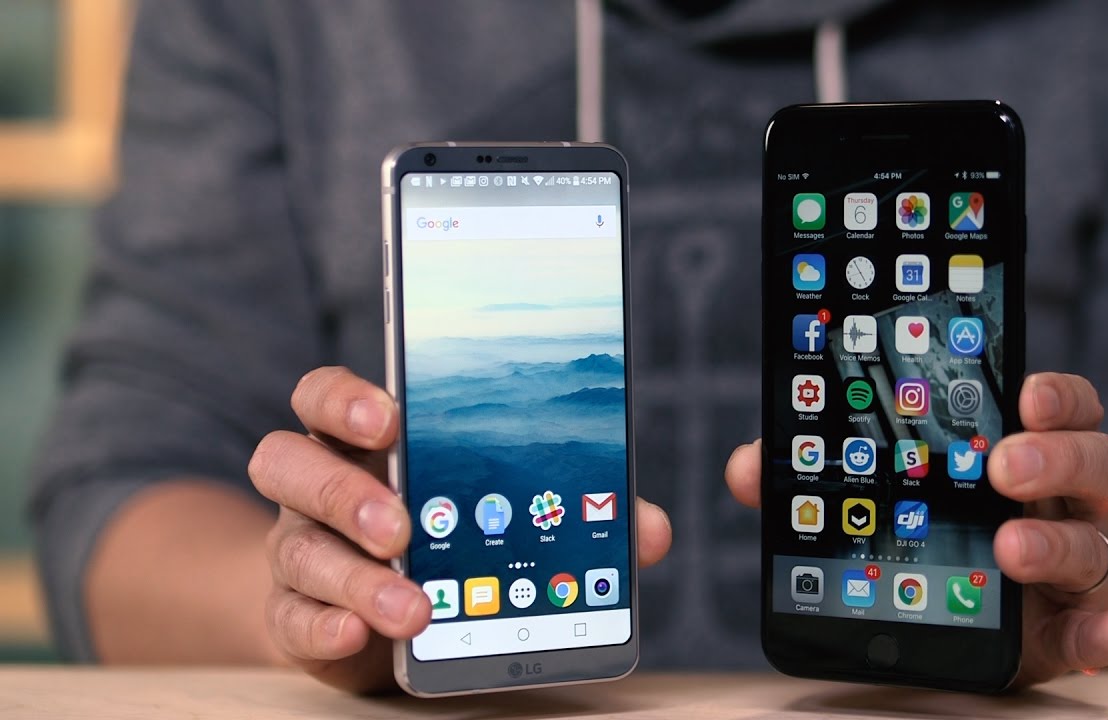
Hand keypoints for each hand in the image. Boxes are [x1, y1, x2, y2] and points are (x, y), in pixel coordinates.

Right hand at [249, 367, 672, 692]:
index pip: (326, 395)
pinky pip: (290, 617)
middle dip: (345, 490)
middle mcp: (318, 486)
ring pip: (295, 547)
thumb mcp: (507, 514)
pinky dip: (325, 626)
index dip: (347, 399)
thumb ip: (576, 511)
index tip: (390, 415)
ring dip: (353, 576)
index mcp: (366, 441)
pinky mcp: (295, 614)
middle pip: (291, 461)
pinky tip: (358, 633)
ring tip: (413, 606)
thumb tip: (650, 530)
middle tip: (403, 525)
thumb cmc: (449, 538)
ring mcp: (299, 548)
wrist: (386, 611)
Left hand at [724, 372, 1107, 688]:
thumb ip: (808, 480)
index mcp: (1011, 452)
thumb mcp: (858, 497)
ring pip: (1095, 541)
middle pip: (1093, 463)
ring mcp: (1062, 566)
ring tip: (1012, 547)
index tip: (1025, 388)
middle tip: (1003, 465)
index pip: (1055, 407)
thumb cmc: (910, 532)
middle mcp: (1053, 502)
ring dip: (1059, 541)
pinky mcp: (1057, 632)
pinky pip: (1093, 629)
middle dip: (1055, 457)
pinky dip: (1106, 633)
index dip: (1054, 393)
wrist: (944, 614)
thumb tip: (746, 469)